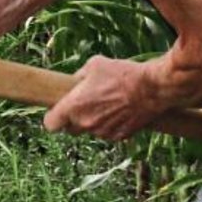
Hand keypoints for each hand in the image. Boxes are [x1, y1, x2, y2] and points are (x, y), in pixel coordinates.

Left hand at [43, 55, 163, 141]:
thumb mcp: (94, 65)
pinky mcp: (118, 137)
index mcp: (74, 107)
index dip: (52, 118)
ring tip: (107, 104)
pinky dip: (109, 126)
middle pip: (70, 130)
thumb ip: (78, 77)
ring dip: (93, 122)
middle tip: (84, 105)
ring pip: (90, 131)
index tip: (56, 111)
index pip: (50, 124)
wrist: (151, 88)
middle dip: (73, 120)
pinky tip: (119, 111)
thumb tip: (74, 83)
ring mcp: (102, 132)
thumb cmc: (121, 74)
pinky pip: (107, 133)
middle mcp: (86, 123)